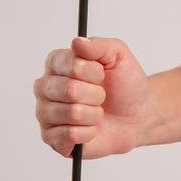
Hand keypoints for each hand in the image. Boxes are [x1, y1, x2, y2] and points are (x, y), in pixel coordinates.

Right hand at [33, 35, 150, 157]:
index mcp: (56, 63)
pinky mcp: (51, 138)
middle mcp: (45, 87)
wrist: (136, 115)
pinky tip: (92, 128)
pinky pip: (70, 135)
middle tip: (101, 95)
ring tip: (97, 112)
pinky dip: (89, 132)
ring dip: (94, 113)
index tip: (102, 74)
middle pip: (68, 90)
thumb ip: (98, 46)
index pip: (66, 63)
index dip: (91, 71)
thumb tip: (77, 41)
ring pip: (72, 113)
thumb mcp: (119, 56)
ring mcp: (45, 114)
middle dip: (96, 94)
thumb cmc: (123, 84)